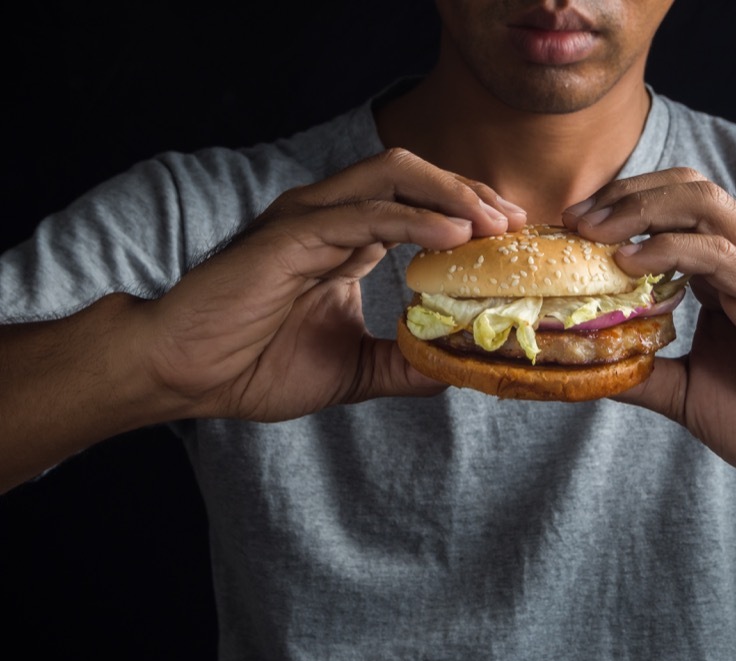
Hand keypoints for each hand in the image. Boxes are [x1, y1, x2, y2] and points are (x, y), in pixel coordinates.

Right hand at [144, 148, 525, 421]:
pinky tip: (455, 234)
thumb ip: (400, 362)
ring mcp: (310, 220)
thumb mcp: (351, 368)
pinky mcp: (292, 234)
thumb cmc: (254, 366)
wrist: (186, 374)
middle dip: (470, 193)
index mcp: (343, 240)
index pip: (417, 205)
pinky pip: (364, 214)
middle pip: (414, 176)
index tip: (511, 237)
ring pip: (393, 177)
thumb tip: (453, 369)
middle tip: (516, 222)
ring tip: (497, 222)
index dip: (468, 213)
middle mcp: (329, 218)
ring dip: (452, 194)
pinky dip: (414, 219)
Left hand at [563, 168, 735, 485]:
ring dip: (638, 209)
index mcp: (731, 268)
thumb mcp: (688, 393)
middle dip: (621, 195)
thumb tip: (584, 370)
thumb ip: (642, 373)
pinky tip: (628, 263)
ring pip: (700, 201)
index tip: (569, 229)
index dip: (620, 207)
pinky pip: (717, 251)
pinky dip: (667, 248)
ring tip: (590, 232)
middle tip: (571, 220)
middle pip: (683, 188)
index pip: (673, 208)